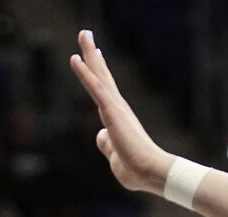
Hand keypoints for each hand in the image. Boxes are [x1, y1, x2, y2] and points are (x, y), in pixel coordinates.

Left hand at [69, 29, 175, 195]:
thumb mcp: (116, 158)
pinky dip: (85, 73)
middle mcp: (118, 108)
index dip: (98, 72)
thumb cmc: (137, 171)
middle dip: (92, 54)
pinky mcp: (112, 112)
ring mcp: (115, 108)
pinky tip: (75, 59)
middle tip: (85, 34)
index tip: (95, 54)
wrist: (152, 173)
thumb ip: (107, 145)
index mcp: (118, 118)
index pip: (105, 90)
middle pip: (102, 75)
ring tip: (83, 33)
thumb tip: (101, 136)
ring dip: (89, 53)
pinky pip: (95, 88)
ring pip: (99, 75)